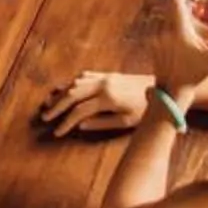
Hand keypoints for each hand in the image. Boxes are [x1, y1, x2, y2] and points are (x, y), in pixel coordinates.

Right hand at [38, 71, 152, 135]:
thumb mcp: (126, 121)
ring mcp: (105, 77)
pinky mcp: (108, 75)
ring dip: (61, 94)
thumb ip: (102, 123)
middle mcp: (103, 85)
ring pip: (75, 83)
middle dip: (57, 107)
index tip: (57, 132)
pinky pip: (84, 77)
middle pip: (72, 95)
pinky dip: (71, 83)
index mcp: (107, 98)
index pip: (79, 111)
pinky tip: (64, 88)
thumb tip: (80, 125)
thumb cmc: (147, 109)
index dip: (66, 122)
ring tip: (49, 103)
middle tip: (45, 117)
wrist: (163, 89)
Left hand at [160, 0, 207, 92]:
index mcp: (179, 31)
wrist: (172, 91)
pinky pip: (160, 26)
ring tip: (188, 21)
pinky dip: (169, 24)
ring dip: (175, 13)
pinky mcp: (152, 43)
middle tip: (193, 4)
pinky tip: (180, 34)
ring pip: (164, 15)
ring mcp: (156, 36)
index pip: (176, 1)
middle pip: (169, 5)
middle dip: (181, 1)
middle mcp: (165, 30)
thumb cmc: (194, 74)